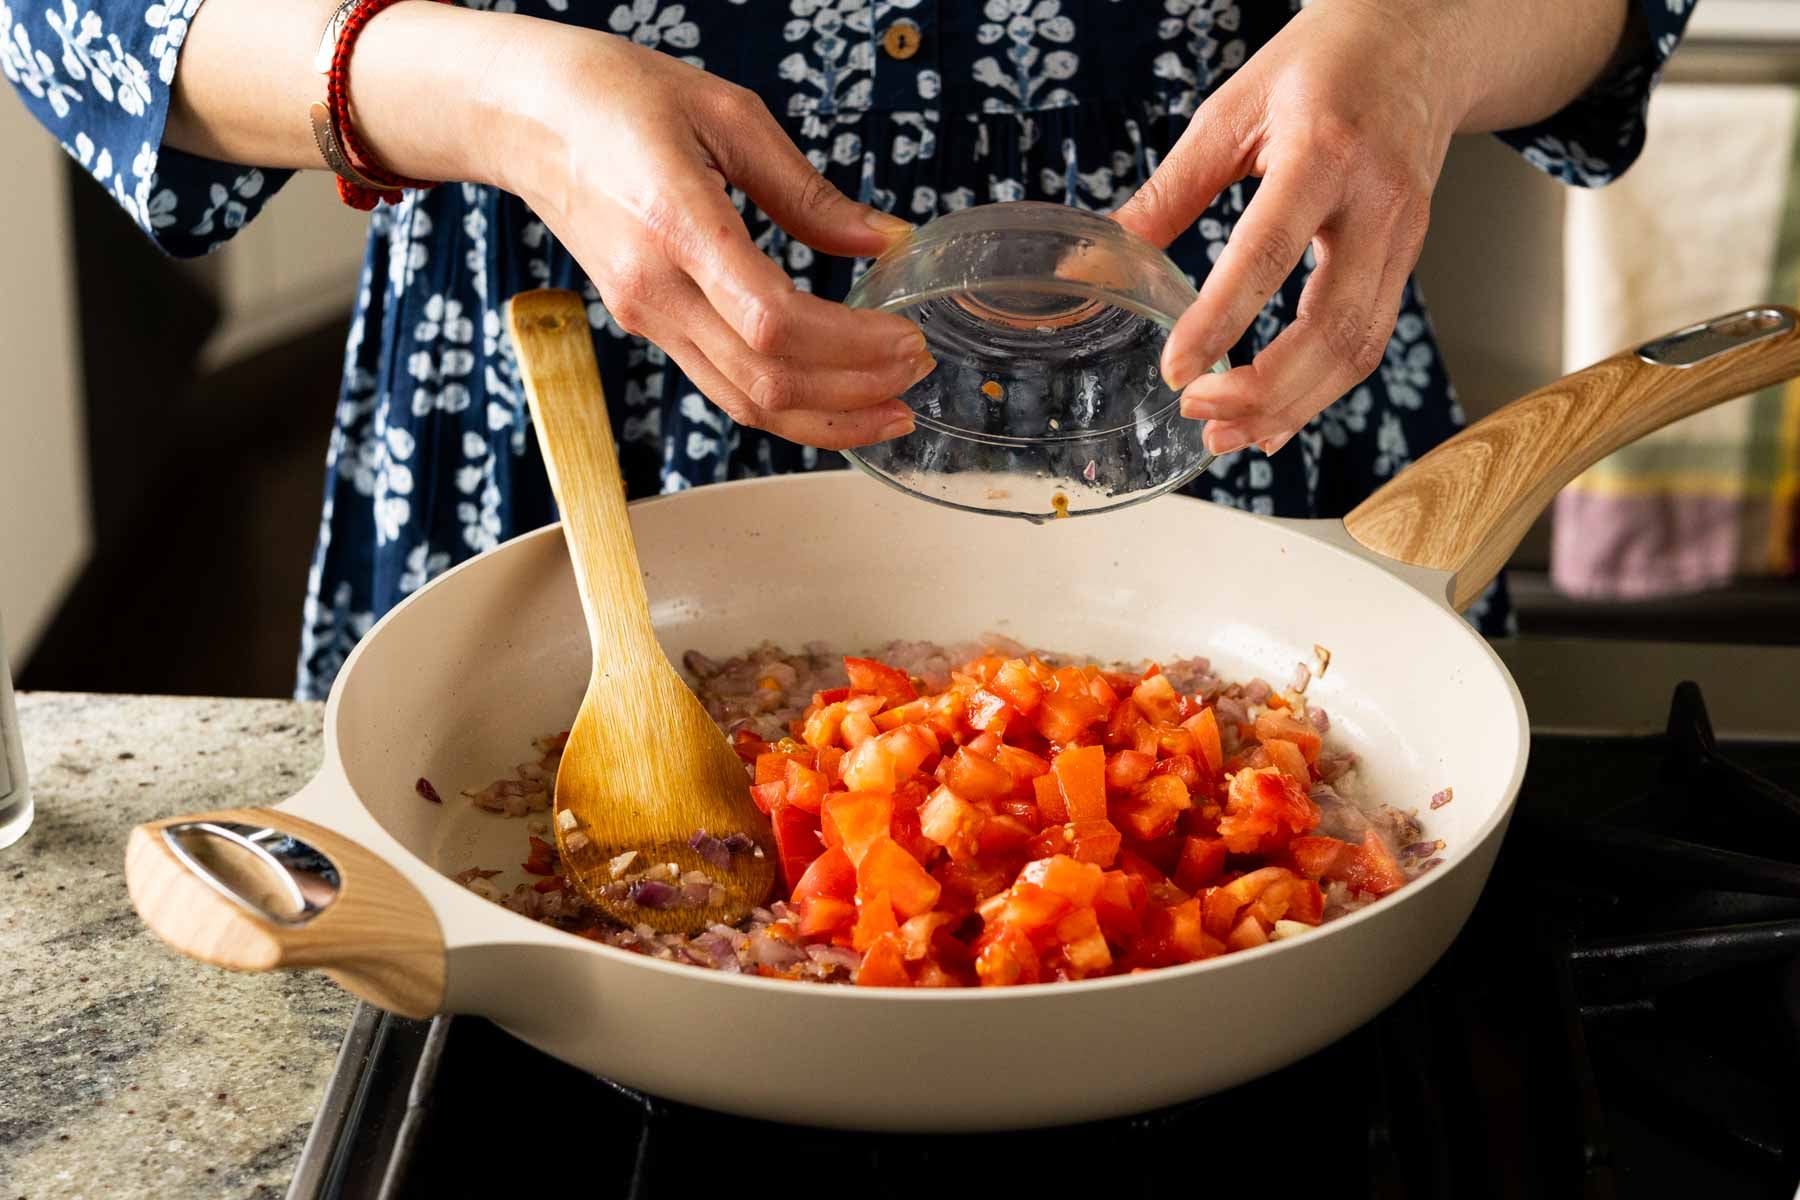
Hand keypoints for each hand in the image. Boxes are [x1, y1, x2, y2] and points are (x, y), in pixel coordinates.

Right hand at [495, 30, 931, 449]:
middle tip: (917, 370)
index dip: (851, 346)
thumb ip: (809, 191)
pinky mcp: (648, 326)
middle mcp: (656, 288)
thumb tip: (884, 240)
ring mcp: (647, 317)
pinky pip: (724, 389)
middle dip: (856, 390)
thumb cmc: (615, 96)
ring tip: (891, 407)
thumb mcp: (727, 113)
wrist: (522, 117)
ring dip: (827, 418)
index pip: (772, 321)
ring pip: (745, 404)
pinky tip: (834, 396)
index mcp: (677, 224)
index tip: (905, 336)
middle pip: (767, 380)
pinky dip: (786, 406)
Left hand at [1113, 0, 1471, 456]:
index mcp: (1325, 152)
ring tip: (1224, 434)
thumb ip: (1165, 195)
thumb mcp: (1229, 113)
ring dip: (1290, 406)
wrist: (1418, 43)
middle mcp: (1378, 202)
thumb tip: (1090, 269)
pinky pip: (1368, 342)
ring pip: (1358, 349)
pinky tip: (1270, 420)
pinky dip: (1318, 393)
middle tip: (1196, 410)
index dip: (1221, 320)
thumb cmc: (1318, 68)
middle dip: (1263, 388)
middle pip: (1332, 325)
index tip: (1175, 370)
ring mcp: (1404, 237)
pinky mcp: (1408, 262)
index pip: (1269, 252)